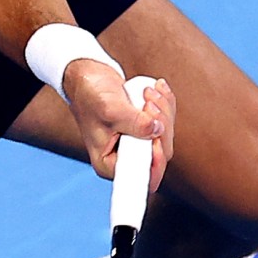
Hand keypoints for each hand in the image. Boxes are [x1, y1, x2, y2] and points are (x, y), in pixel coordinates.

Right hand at [61, 61, 175, 190]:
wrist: (90, 78)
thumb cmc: (91, 96)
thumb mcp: (110, 110)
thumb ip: (135, 123)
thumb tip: (157, 130)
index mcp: (109, 163)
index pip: (141, 178)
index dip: (155, 161)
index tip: (155, 140)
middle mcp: (125, 157)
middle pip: (161, 153)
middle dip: (161, 125)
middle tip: (149, 104)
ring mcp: (137, 143)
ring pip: (166, 135)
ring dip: (163, 110)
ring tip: (148, 93)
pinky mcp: (146, 129)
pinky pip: (167, 121)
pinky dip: (166, 103)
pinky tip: (156, 89)